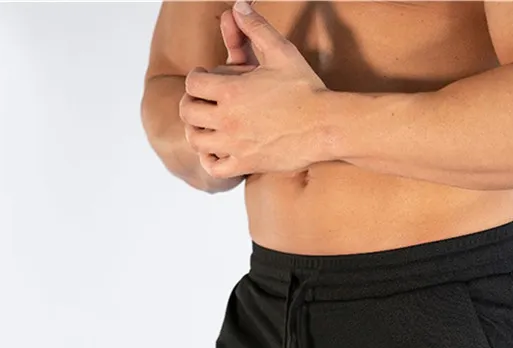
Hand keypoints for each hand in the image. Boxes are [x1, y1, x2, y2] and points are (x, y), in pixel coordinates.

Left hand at [179, 0, 330, 178]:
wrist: (325, 125)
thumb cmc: (305, 88)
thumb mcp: (281, 51)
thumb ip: (256, 27)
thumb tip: (239, 5)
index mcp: (231, 90)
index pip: (193, 82)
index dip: (197, 77)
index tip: (207, 78)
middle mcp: (227, 118)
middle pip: (187, 111)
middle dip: (191, 103)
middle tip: (203, 102)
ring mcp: (235, 144)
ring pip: (196, 140)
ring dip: (197, 130)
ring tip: (208, 125)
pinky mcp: (247, 164)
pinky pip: (214, 167)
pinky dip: (209, 159)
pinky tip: (218, 150)